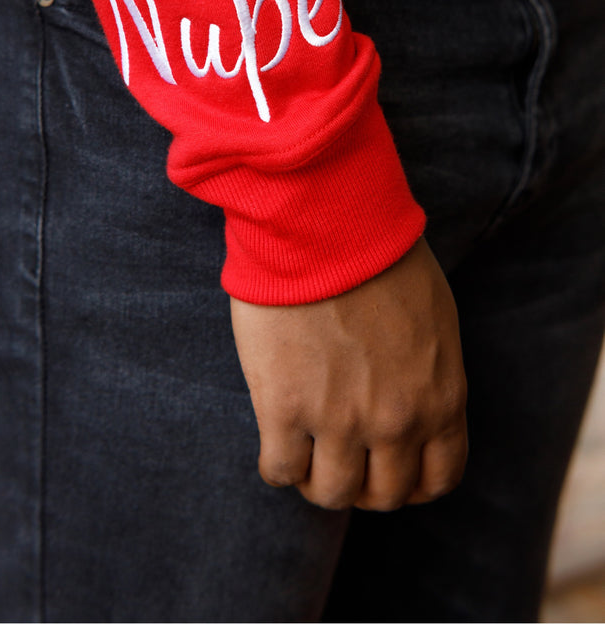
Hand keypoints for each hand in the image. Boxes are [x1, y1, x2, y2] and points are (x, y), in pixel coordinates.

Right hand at [230, 237, 466, 510]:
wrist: (325, 224)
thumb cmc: (380, 254)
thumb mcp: (435, 318)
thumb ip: (431, 373)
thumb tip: (416, 400)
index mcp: (441, 397)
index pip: (439, 478)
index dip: (413, 482)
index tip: (389, 467)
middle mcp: (396, 421)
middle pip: (385, 495)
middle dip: (364, 484)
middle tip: (343, 458)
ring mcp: (340, 420)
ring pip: (332, 494)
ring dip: (319, 480)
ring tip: (306, 449)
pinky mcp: (285, 408)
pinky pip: (280, 470)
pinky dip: (279, 465)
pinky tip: (277, 437)